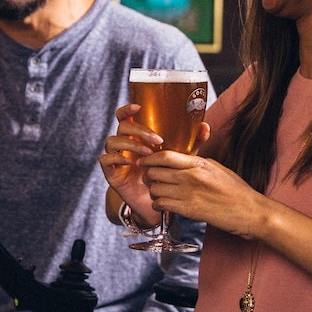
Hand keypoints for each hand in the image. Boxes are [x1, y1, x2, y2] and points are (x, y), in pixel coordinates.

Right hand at [100, 104, 209, 227]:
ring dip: (130, 144)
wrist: (155, 204)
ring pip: (113, 141)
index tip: (139, 107)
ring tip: (148, 153)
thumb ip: (191, 142)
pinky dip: (117, 158)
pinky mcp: (111, 172)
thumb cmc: (164, 176)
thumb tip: (205, 126)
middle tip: (157, 140)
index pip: (125, 116)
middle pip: (122, 126)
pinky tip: (131, 163)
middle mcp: (123, 143)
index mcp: (136, 136)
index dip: (128, 109)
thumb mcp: (179, 158)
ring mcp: (115, 157)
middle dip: (139, 130)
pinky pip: (105, 159)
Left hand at [143, 148, 266, 239]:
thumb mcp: (216, 168)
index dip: (150, 158)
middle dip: (148, 176)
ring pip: (155, 189)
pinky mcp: (189, 210)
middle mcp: (191, 176)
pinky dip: (158, 205)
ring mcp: (189, 193)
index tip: (144, 161)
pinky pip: (162, 204)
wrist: (251, 211)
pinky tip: (164, 205)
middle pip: (155, 172)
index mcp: (199, 163)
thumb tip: (180, 159)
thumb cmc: (236, 190)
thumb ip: (197, 162)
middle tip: (149, 179)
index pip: (165, 156)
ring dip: (153, 192)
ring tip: (158, 194)